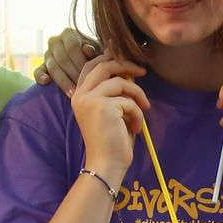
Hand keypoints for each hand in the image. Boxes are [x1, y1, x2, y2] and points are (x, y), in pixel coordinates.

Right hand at [36, 28, 100, 91]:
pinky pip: (38, 71)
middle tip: (83, 88)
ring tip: (73, 94)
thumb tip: (87, 49)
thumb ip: (94, 50)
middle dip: (73, 74)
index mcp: (68, 34)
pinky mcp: (41, 67)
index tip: (90, 75)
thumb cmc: (95, 57)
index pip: (72, 47)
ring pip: (52, 67)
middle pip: (62, 58)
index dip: (81, 61)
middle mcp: (55, 41)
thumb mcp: (97, 52)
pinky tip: (46, 82)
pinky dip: (40, 76)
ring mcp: (46, 54)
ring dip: (63, 81)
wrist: (84, 65)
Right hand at [70, 55, 148, 180]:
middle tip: (142, 72)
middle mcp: (80, 95)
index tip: (129, 64)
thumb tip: (129, 71)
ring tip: (143, 109)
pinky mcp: (102, 107)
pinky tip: (135, 127)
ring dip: (137, 95)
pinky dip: (137, 113)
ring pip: (120, 82)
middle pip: (104, 66)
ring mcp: (90, 99)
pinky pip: (128, 101)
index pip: (91, 66)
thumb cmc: (111, 141)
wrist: (106, 164)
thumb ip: (113, 91)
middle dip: (126, 66)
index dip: (110, 59)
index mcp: (79, 95)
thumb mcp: (110, 110)